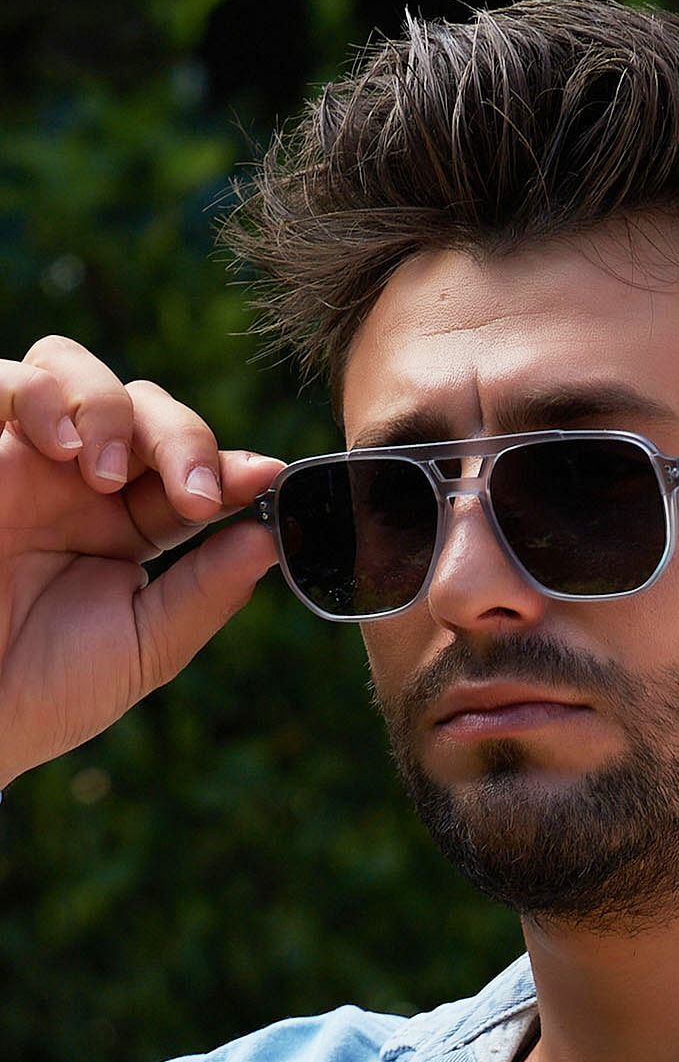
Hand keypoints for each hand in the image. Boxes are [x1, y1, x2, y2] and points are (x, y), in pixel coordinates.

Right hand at [0, 335, 286, 787]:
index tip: (267, 477)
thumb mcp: (144, 647)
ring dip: (112, 408)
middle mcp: (74, 484)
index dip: (231, 466)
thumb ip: (207, 592)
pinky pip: (0, 379)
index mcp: (124, 527)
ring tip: (110, 475)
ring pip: (74, 370)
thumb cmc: (44, 691)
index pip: (188, 470)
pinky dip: (39, 393)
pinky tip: (61, 448)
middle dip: (183, 437)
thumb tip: (270, 538)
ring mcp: (21, 461)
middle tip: (194, 493)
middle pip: (143, 407)